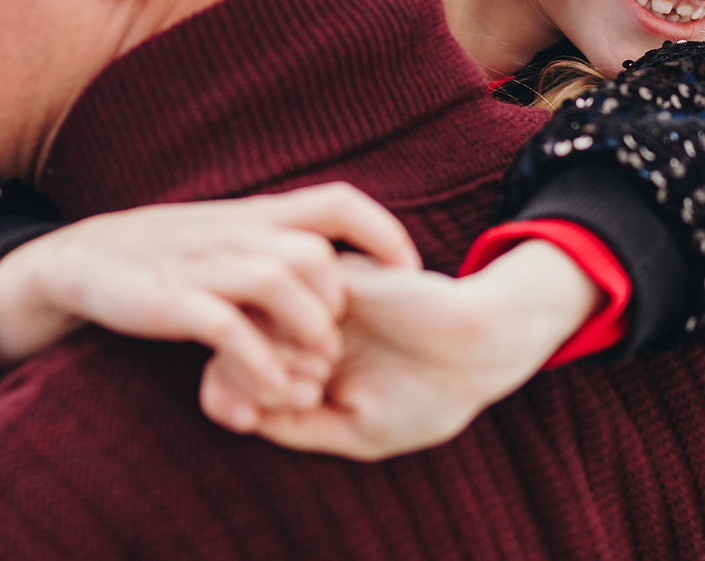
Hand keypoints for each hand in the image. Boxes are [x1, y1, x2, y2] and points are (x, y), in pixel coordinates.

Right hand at [0, 182, 420, 418]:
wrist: (83, 259)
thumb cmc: (172, 255)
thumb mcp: (232, 236)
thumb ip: (281, 242)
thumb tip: (344, 267)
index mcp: (259, 214)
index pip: (338, 202)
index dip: (384, 232)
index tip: (410, 272)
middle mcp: (238, 233)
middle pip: (315, 250)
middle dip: (339, 299)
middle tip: (340, 340)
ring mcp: (204, 264)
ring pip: (279, 278)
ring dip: (307, 329)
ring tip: (314, 370)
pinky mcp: (171, 301)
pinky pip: (226, 328)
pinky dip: (255, 361)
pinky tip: (269, 391)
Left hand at [199, 241, 600, 457]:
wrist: (479, 349)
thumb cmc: (424, 398)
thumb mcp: (355, 432)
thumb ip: (295, 427)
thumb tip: (242, 414)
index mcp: (295, 368)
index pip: (225, 380)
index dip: (233, 403)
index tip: (274, 419)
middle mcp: (294, 329)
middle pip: (225, 348)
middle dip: (254, 382)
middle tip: (306, 394)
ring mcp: (309, 297)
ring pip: (246, 321)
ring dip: (274, 357)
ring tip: (320, 373)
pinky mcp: (330, 270)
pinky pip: (281, 292)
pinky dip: (296, 330)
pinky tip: (330, 347)